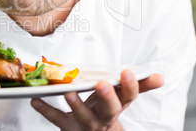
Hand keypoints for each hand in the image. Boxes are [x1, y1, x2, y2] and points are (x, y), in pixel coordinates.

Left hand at [31, 70, 163, 130]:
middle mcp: (103, 118)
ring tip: (68, 90)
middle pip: (109, 109)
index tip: (127, 71)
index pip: (128, 97)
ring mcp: (84, 124)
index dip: (129, 86)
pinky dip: (45, 109)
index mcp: (116, 107)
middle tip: (102, 84)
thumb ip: (138, 87)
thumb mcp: (122, 100)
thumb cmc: (107, 112)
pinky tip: (34, 100)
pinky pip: (56, 119)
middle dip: (107, 97)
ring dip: (75, 104)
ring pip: (82, 117)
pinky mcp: (68, 127)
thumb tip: (160, 77)